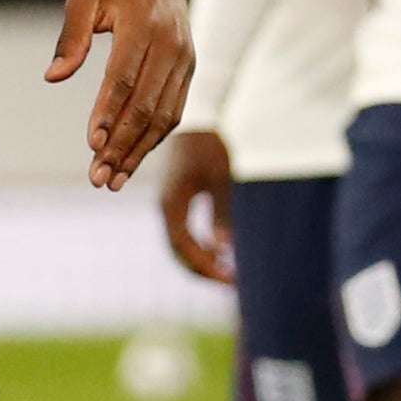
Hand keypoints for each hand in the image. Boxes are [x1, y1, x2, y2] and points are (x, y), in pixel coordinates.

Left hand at [47, 0, 194, 190]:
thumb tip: (53, 77)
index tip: (92, 146)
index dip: (108, 115)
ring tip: (114, 178)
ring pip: (165, 114)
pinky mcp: (189, 64)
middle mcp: (171, 45)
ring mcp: (185, 56)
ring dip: (140, 150)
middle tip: (98, 178)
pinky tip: (133, 156)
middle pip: (146, 105)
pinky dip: (155, 135)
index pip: (124, 80)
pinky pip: (174, 107)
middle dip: (123, 146)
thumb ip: (70, 38)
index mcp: (144, 26)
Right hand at [156, 128, 237, 285]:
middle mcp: (166, 208)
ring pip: (181, 245)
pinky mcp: (177, 201)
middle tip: (233, 283)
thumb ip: (223, 213)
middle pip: (179, 252)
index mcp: (172, 204)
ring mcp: (170, 205)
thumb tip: (226, 250)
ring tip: (229, 272)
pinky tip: (220, 252)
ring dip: (202, 261)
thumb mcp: (222, 179)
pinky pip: (184, 233)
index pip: (183, 247)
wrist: (198, 117)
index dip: (205, 266)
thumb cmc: (210, 146)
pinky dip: (200, 247)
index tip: (230, 278)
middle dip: (204, 270)